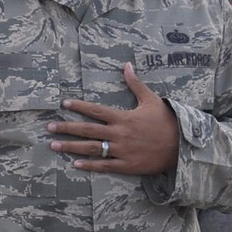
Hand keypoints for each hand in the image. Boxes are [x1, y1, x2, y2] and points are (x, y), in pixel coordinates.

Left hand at [49, 63, 179, 175]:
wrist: (182, 146)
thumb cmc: (167, 121)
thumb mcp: (152, 99)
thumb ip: (135, 83)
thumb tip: (126, 65)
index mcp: (123, 117)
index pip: (95, 110)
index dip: (78, 107)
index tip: (63, 104)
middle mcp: (119, 134)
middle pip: (88, 130)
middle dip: (66, 129)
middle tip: (49, 128)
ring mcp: (122, 151)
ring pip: (92, 148)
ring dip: (72, 147)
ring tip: (55, 146)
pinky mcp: (128, 165)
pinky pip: (105, 166)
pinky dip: (90, 166)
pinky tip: (76, 164)